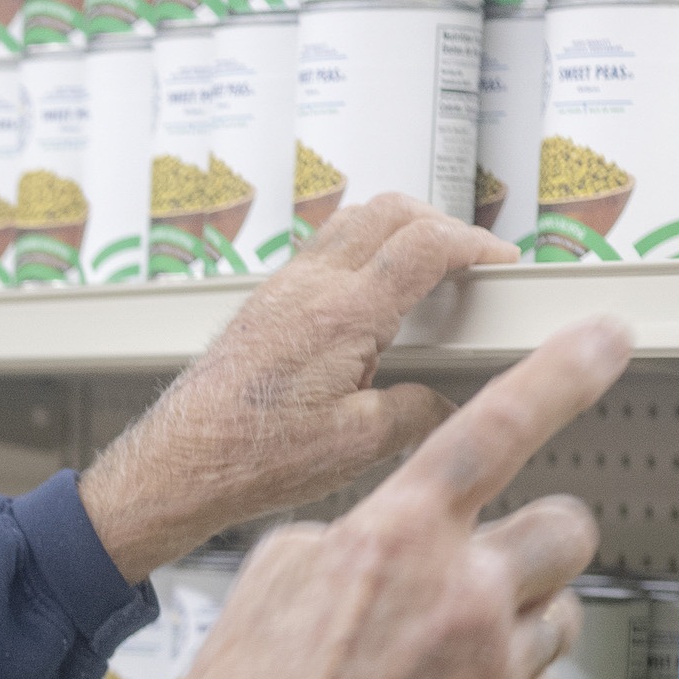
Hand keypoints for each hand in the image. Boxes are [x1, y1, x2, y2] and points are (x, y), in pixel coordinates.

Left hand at [80, 195, 516, 580]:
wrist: (176, 467)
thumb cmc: (246, 458)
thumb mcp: (356, 447)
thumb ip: (414, 414)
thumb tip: (442, 405)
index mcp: (340, 314)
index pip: (426, 243)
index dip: (477, 244)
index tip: (501, 263)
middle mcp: (307, 287)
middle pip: (391, 210)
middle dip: (444, 224)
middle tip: (472, 261)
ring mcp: (281, 289)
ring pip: (354, 221)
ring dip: (401, 231)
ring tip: (430, 271)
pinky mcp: (263, 303)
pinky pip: (324, 248)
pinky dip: (363, 251)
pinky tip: (372, 296)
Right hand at [108, 317, 626, 678]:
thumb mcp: (275, 575)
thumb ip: (358, 536)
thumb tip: (392, 534)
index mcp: (395, 537)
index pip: (498, 427)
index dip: (562, 373)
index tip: (605, 338)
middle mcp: (460, 594)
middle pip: (569, 527)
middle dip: (542, 539)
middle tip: (497, 564)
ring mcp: (492, 666)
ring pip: (562, 612)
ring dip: (518, 620)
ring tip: (444, 655)